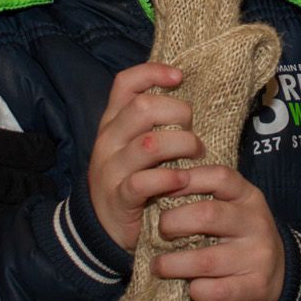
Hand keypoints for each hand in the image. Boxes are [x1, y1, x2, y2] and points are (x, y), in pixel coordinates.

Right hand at [86, 63, 198, 250]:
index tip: (179, 77)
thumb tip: (186, 92)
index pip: (125, 83)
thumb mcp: (136, 145)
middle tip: (193, 132)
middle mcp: (108, 140)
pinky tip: (182, 181)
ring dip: (182, 146)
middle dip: (178, 114)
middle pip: (143, 108)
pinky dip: (169, 179)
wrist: (104, 228)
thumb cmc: (133, 178)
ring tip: (196, 156)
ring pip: (149, 144)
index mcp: (113, 122)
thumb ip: (154, 122)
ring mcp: (111, 169)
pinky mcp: (119, 198)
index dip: (153, 72)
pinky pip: (144, 182)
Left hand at [150, 164, 285, 300]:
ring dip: (173, 264)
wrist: (279, 275)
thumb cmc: (240, 236)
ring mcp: (258, 256)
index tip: (161, 189)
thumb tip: (159, 186)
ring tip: (158, 265)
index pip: (219, 176)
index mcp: (248, 197)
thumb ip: (205, 195)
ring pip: (205, 260)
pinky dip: (196, 290)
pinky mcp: (255, 287)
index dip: (187, 180)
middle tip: (160, 232)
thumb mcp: (232, 208)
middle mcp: (256, 223)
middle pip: (207, 215)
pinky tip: (190, 288)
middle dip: (173, 223)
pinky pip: (215, 290)